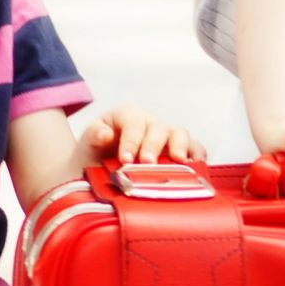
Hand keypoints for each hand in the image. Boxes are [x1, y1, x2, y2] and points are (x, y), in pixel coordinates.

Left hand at [79, 105, 205, 168]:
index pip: (133, 122)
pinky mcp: (180, 151)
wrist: (99, 169)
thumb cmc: (95, 153)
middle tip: (147, 164)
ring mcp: (166, 136)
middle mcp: (150, 123)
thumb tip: (105, 134)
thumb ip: (93, 135)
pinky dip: (197, 156)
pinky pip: (194, 148)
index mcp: (127, 115)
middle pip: (158, 128)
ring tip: (177, 163)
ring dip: (180, 148)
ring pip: (180, 134)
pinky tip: (195, 168)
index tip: (125, 159)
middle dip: (153, 147)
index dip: (131, 140)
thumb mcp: (87, 142)